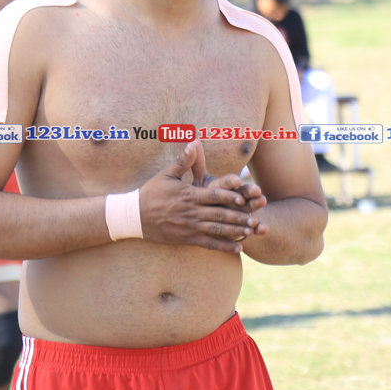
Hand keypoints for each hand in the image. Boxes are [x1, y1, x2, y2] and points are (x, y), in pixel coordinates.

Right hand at [137, 140, 264, 253]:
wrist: (135, 216)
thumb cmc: (151, 193)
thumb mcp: (166, 174)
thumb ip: (183, 161)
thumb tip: (194, 142)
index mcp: (189, 195)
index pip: (212, 195)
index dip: (228, 196)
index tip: (242, 197)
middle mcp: (191, 212)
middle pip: (219, 214)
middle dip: (238, 216)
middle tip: (255, 217)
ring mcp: (190, 227)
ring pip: (217, 230)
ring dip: (235, 231)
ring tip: (251, 231)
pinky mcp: (187, 239)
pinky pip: (209, 244)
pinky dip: (224, 246)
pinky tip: (238, 247)